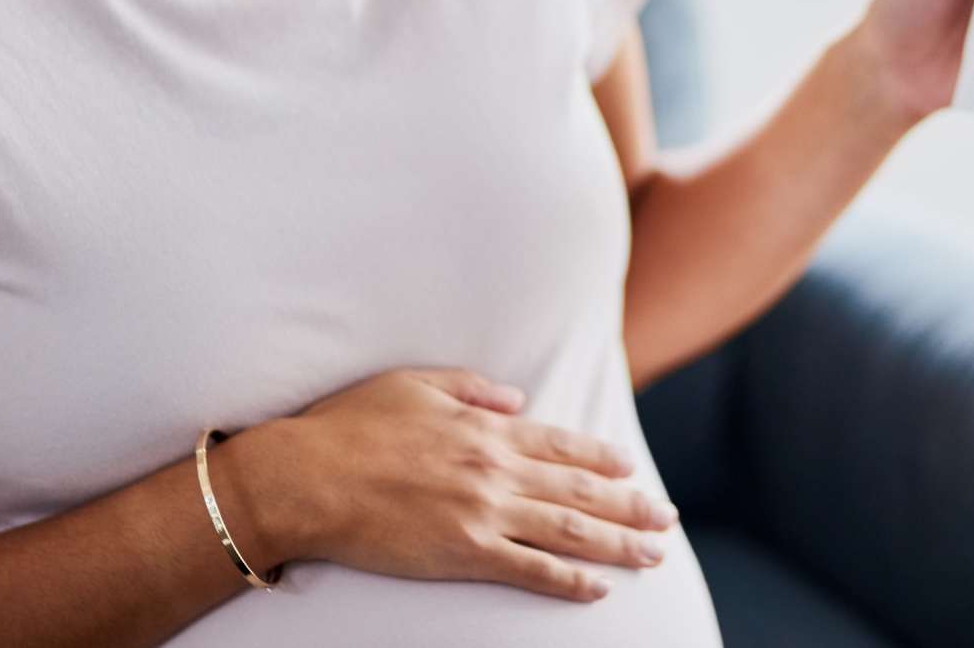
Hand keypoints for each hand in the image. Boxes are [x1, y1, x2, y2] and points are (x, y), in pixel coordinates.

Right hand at [229, 368, 678, 601]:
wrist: (307, 478)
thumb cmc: (350, 426)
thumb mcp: (414, 384)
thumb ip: (472, 389)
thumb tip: (516, 398)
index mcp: (485, 428)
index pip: (561, 444)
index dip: (602, 459)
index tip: (632, 470)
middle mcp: (495, 470)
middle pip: (579, 491)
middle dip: (629, 507)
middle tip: (667, 518)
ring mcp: (483, 513)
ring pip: (568, 532)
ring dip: (617, 545)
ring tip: (652, 555)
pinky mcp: (464, 554)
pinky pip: (530, 570)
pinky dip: (568, 581)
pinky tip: (597, 590)